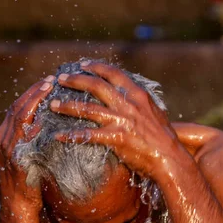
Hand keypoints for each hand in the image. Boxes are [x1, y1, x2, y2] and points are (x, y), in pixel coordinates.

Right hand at [0, 77, 53, 212]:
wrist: (18, 205)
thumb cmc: (29, 182)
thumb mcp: (29, 156)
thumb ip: (35, 140)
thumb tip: (52, 126)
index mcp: (3, 135)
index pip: (17, 107)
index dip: (31, 93)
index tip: (46, 82)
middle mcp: (2, 138)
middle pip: (17, 106)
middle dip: (34, 91)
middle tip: (51, 79)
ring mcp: (7, 147)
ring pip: (19, 115)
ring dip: (34, 99)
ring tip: (49, 87)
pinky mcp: (14, 157)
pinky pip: (23, 134)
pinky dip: (33, 120)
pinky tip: (46, 111)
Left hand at [49, 62, 183, 180]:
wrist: (170, 157)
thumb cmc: (163, 138)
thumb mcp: (154, 112)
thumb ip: (139, 102)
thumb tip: (129, 95)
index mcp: (138, 94)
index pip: (113, 73)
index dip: (95, 67)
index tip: (82, 64)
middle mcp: (128, 104)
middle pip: (96, 86)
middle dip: (75, 80)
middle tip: (60, 78)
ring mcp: (121, 120)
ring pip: (87, 108)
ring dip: (67, 105)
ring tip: (52, 104)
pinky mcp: (116, 138)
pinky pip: (87, 135)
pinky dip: (70, 135)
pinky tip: (58, 136)